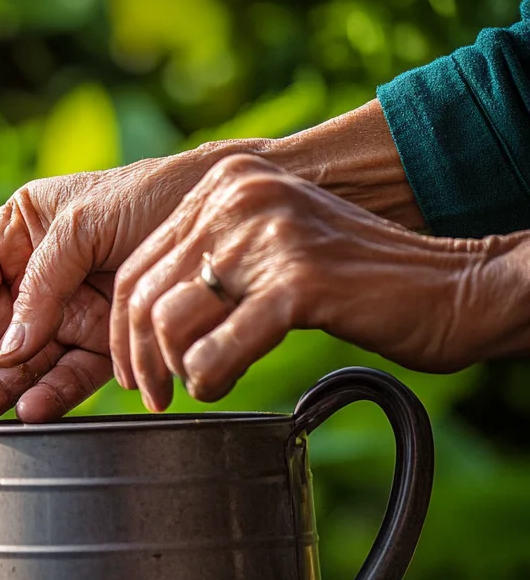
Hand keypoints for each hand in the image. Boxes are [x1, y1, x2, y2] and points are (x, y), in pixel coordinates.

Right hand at [0, 146, 231, 421]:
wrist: (230, 212)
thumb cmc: (152, 196)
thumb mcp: (83, 225)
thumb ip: (41, 284)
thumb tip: (6, 348)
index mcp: (20, 231)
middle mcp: (38, 276)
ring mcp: (70, 312)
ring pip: (21, 360)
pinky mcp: (106, 343)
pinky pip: (70, 376)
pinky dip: (51, 396)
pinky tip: (29, 410)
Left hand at [111, 153, 529, 409]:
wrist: (457, 287)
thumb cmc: (360, 281)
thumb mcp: (273, 245)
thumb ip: (214, 258)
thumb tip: (144, 311)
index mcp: (227, 184)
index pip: (137, 263)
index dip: (122, 327)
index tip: (131, 368)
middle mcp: (240, 196)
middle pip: (143, 293)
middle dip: (137, 357)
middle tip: (151, 395)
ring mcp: (268, 235)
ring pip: (167, 320)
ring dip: (171, 370)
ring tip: (192, 388)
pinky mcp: (297, 281)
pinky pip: (215, 348)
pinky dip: (207, 379)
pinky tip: (221, 387)